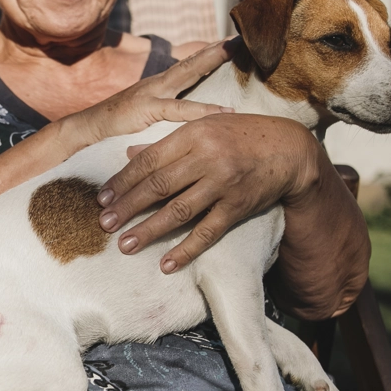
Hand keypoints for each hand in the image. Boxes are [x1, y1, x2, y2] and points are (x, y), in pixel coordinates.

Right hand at [56, 42, 232, 150]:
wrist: (84, 130)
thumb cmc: (113, 129)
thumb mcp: (144, 117)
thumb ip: (162, 114)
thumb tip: (184, 120)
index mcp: (158, 86)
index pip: (188, 66)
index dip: (208, 54)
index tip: (229, 43)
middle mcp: (157, 84)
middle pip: (191, 62)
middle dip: (215, 49)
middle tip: (239, 36)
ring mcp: (152, 94)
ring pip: (187, 73)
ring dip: (210, 61)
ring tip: (232, 51)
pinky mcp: (147, 109)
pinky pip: (180, 109)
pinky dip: (203, 110)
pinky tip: (223, 110)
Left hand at [95, 113, 324, 272]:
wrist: (288, 148)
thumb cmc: (240, 135)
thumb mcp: (203, 126)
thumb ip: (166, 142)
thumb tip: (129, 155)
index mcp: (193, 135)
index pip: (149, 161)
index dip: (123, 181)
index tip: (101, 199)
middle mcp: (206, 158)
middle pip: (159, 186)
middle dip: (128, 207)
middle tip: (104, 225)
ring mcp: (223, 184)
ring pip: (179, 211)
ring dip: (149, 230)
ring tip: (125, 245)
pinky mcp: (238, 206)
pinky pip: (207, 232)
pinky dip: (186, 249)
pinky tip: (166, 264)